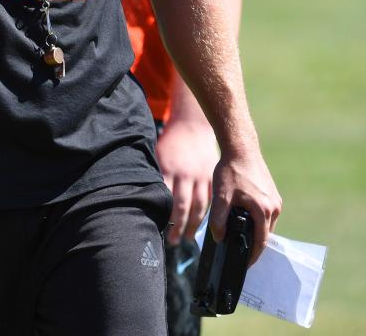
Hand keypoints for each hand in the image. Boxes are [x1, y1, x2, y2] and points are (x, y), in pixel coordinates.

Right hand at [157, 117, 215, 244]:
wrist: (190, 126)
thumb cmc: (201, 151)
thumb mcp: (210, 170)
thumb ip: (207, 189)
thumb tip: (208, 215)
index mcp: (208, 180)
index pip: (204, 208)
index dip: (199, 225)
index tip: (193, 238)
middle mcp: (194, 178)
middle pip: (190, 208)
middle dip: (185, 227)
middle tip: (179, 241)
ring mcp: (178, 173)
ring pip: (176, 201)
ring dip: (173, 220)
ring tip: (169, 234)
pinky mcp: (164, 166)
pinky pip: (162, 187)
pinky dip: (160, 201)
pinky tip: (157, 211)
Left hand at [210, 147, 281, 265]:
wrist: (241, 149)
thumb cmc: (231, 171)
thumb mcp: (220, 196)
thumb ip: (218, 219)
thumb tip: (220, 238)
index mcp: (264, 210)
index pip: (261, 242)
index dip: (253, 256)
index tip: (245, 266)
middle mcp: (274, 207)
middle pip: (264, 234)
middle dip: (253, 245)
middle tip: (238, 253)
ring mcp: (275, 201)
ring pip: (265, 224)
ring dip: (254, 231)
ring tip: (239, 237)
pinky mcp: (272, 194)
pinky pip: (266, 214)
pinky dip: (256, 220)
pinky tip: (243, 219)